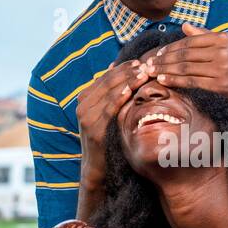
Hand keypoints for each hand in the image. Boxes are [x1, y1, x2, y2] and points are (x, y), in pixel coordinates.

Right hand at [75, 61, 146, 190]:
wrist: (97, 166)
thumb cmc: (105, 137)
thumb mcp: (104, 112)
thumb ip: (108, 91)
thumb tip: (114, 65)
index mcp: (85, 97)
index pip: (106, 76)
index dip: (123, 68)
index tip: (140, 61)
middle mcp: (82, 105)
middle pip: (108, 82)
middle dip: (127, 72)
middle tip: (145, 65)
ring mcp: (86, 117)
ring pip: (109, 93)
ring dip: (127, 81)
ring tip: (142, 73)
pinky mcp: (93, 129)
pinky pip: (108, 110)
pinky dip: (118, 99)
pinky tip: (129, 91)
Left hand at [142, 24, 227, 110]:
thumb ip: (206, 35)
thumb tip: (185, 26)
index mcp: (223, 38)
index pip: (190, 41)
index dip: (171, 47)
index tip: (157, 53)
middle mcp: (222, 50)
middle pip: (185, 53)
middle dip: (163, 59)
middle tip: (148, 64)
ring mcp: (221, 67)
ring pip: (185, 67)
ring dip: (165, 69)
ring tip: (151, 72)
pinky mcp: (220, 84)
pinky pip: (191, 80)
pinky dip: (175, 80)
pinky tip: (163, 80)